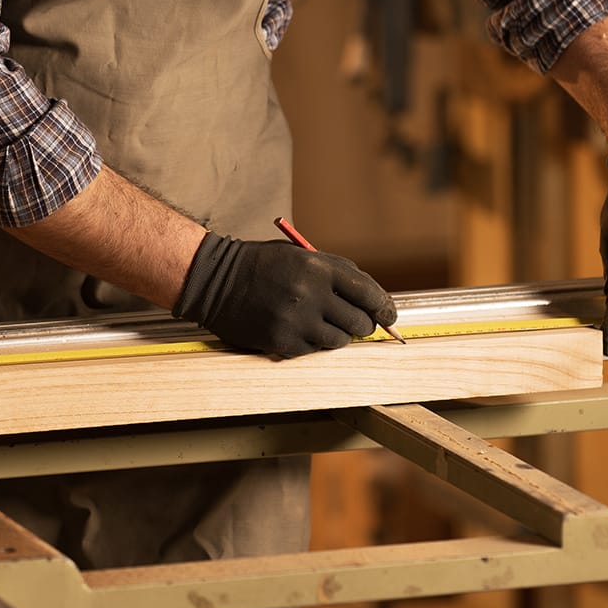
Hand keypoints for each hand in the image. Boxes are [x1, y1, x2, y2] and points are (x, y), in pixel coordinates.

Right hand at [174, 233, 397, 357]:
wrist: (217, 280)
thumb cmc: (265, 265)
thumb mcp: (304, 256)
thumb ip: (339, 274)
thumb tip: (373, 299)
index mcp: (319, 268)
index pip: (369, 293)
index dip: (385, 308)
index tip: (389, 316)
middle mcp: (310, 294)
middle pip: (360, 322)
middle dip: (364, 325)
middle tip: (356, 323)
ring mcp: (296, 321)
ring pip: (340, 341)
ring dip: (338, 336)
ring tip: (324, 325)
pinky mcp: (282, 342)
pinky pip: (314, 351)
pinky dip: (313, 343)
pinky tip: (299, 329)